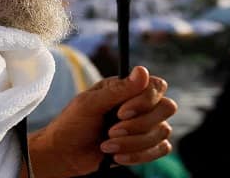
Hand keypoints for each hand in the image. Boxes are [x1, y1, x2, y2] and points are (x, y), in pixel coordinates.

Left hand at [28, 65, 176, 177]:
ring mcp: (144, 126)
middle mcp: (141, 105)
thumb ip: (118, 89)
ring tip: (106, 146)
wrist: (63, 155)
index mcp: (128, 89)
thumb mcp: (89, 104)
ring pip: (162, 132)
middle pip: (166, 108)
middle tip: (111, 131)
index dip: (145, 100)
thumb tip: (143, 71)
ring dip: (133, 143)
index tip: (121, 113)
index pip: (157, 86)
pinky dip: (139, 156)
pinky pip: (161, 150)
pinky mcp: (145, 146)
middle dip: (139, 125)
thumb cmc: (72, 125)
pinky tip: (117, 157)